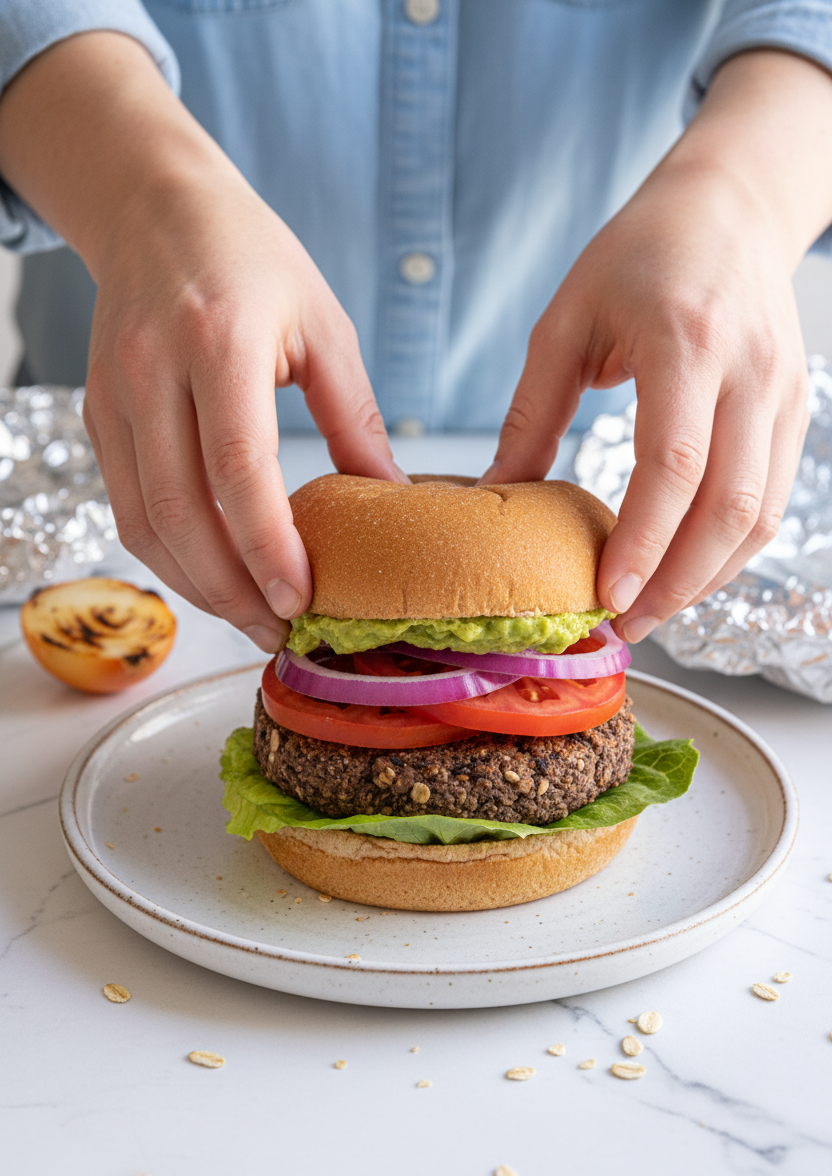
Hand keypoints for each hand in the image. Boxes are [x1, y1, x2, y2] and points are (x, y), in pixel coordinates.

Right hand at [0, 32, 405, 651]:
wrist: (156, 208)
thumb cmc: (252, 259)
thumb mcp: (323, 326)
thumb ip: (354, 418)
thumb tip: (391, 501)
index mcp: (220, 343)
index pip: (237, 469)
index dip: (267, 546)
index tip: (302, 598)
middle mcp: (153, 373)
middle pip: (182, 512)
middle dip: (232, 588)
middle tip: (280, 630)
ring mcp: (114, 396)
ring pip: (144, 522)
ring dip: (196, 585)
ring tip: (250, 617)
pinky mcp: (96, 413)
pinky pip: (125, 505)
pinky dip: (167, 555)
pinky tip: (210, 577)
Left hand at [480, 51, 831, 642]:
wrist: (730, 207)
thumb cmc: (639, 254)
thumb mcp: (565, 322)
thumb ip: (532, 413)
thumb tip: (494, 495)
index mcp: (684, 342)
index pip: (674, 464)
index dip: (644, 540)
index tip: (608, 594)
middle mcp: (747, 372)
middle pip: (729, 507)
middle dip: (678, 582)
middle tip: (626, 623)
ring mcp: (781, 393)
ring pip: (760, 515)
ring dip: (708, 577)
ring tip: (653, 609)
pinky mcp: (793, 409)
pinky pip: (772, 499)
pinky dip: (731, 548)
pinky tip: (688, 570)